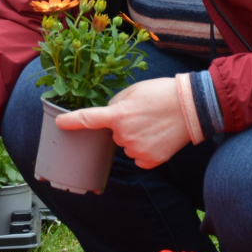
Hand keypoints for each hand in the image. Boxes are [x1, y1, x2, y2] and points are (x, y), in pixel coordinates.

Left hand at [54, 78, 189, 169]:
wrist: (192, 107)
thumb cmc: (162, 94)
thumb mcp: (133, 91)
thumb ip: (115, 104)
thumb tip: (108, 116)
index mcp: (118, 115)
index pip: (87, 119)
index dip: (70, 122)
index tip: (59, 124)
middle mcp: (124, 135)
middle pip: (113, 135)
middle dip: (123, 126)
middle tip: (142, 115)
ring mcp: (137, 149)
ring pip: (126, 146)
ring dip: (134, 138)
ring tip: (153, 125)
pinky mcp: (150, 161)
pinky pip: (139, 157)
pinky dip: (145, 150)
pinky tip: (157, 138)